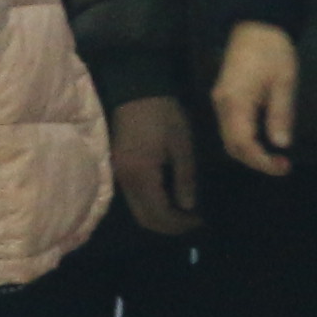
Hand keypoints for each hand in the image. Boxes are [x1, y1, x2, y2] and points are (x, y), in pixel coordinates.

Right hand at [109, 93, 204, 237]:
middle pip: (144, 218)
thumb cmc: (163, 113)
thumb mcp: (181, 144)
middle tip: (192, 222)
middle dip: (168, 226)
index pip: (158, 214)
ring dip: (159, 217)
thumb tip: (188, 206)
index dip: (179, 223)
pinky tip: (168, 198)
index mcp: (141, 175)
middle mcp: (125, 181)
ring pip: (137, 210)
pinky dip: (151, 205)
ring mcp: (119, 175)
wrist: (135, 89)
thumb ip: (185, 178)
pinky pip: (134, 198)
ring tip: (183, 213)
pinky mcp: (118, 168)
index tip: (199, 221)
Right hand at [214, 23, 301, 175]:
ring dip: (250, 152)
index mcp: (235, 101)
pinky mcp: (224, 98)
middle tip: (282, 165)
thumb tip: (281, 144)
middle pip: (232, 146)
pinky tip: (264, 140)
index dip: (262, 161)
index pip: (243, 144)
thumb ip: (281, 114)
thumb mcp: (284, 81)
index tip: (283, 166)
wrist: (256, 24)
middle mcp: (222, 105)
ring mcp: (220, 101)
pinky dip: (246, 140)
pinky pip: (230, 128)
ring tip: (275, 157)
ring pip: (229, 138)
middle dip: (255, 161)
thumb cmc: (273, 50)